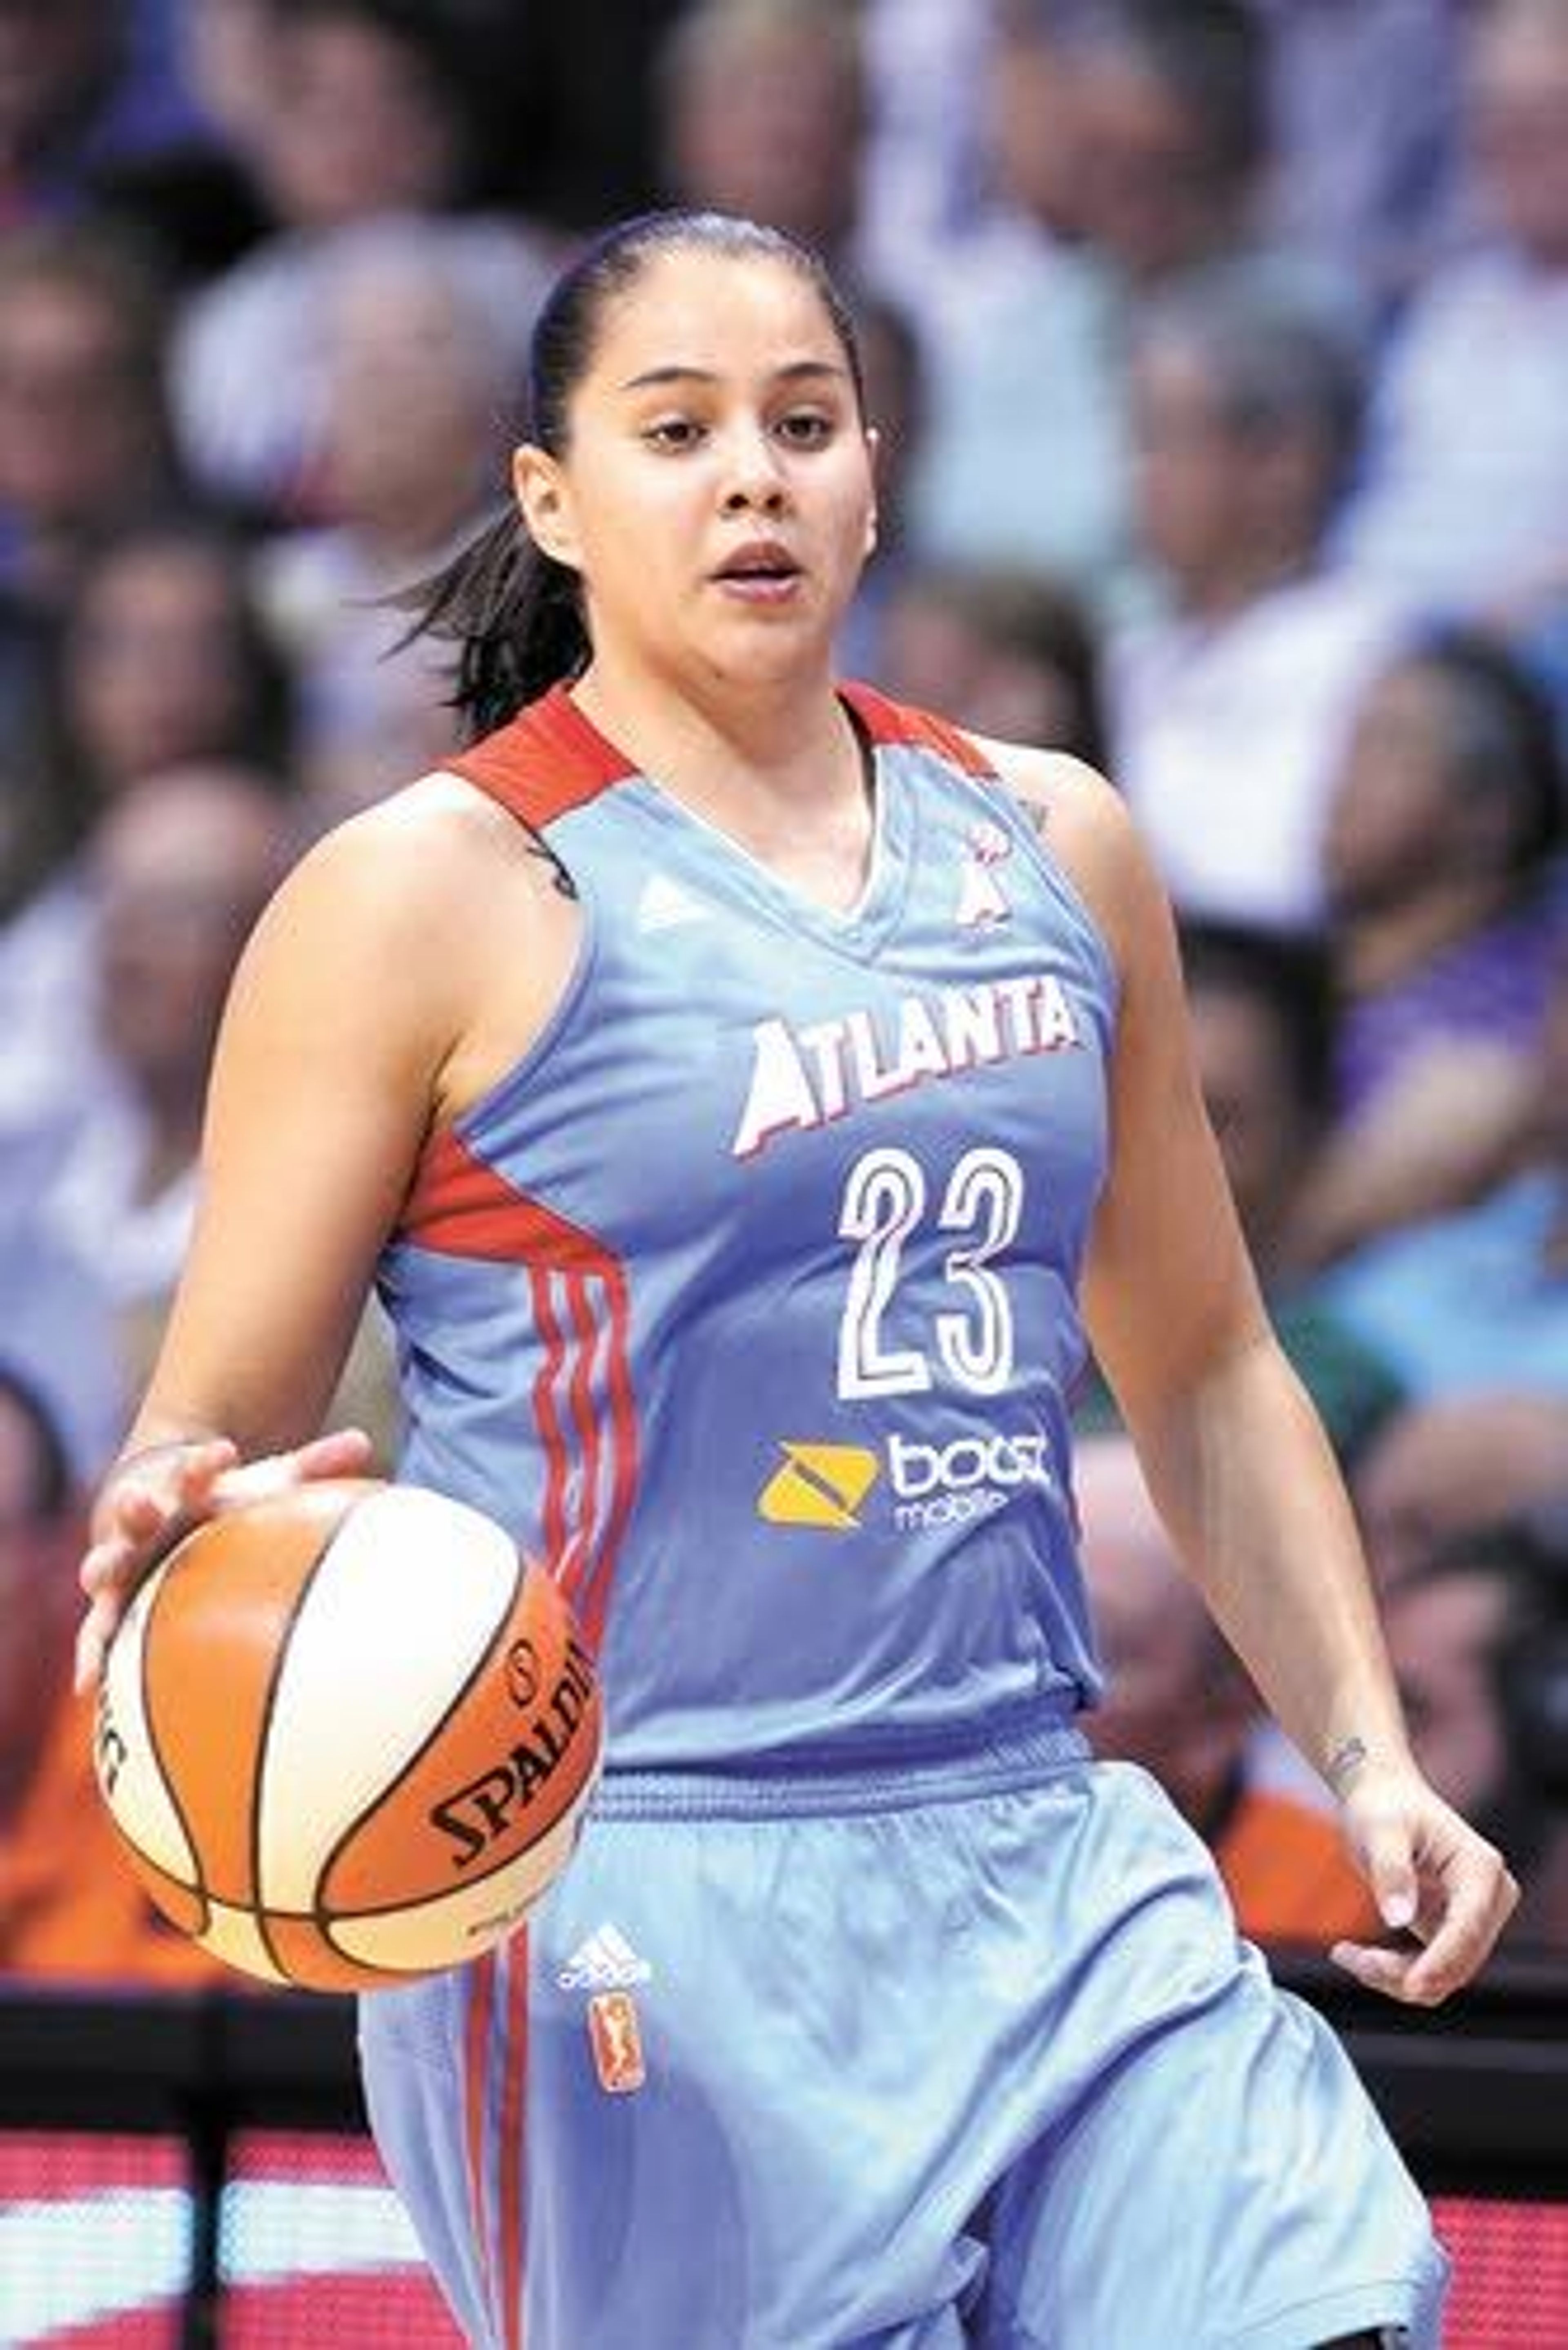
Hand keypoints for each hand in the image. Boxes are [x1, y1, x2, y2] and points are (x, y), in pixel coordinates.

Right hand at [75, 1427, 374, 1691]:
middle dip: (136, 1506)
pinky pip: (97, 1630)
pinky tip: (87, 1686)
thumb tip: (365, 1441)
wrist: (163, 1511)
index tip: (223, 1453)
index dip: (203, 1462)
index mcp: (184, 1489)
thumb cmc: (224, 1499)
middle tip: (141, 1504)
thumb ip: (312, 1465)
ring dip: (103, 1567)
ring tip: (96, 1577)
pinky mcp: (112, 1600)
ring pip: (107, 1564)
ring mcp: (123, 1559)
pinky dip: (92, 1655)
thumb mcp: (267, 1483)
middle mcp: (147, 1520)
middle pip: (137, 1510)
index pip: (193, 1470)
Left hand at [1330, 1761, 1519, 2004]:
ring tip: (1345, 1954)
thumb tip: (1399, 1920)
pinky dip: (1396, 1972)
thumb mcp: (1380, 1831)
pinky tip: (1357, 1956)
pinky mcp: (1453, 1932)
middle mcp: (1489, 1898)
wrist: (1384, 1798)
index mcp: (1481, 1869)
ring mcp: (1474, 1919)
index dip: (1441, 1961)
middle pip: (1459, 1962)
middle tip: (1346, 1956)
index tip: (1410, 1986)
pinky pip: (1431, 1969)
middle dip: (1405, 1973)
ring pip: (1445, 1975)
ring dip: (1396, 1977)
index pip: (1469, 1927)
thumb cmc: (1384, 1806)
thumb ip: (1391, 1872)